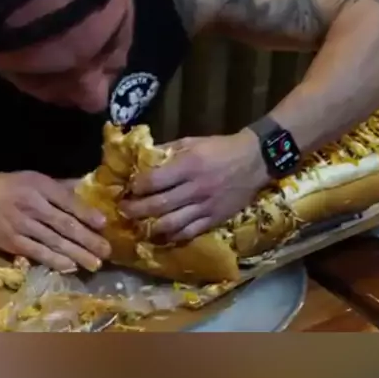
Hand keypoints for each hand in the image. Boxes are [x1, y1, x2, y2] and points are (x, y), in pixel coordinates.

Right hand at [0, 171, 109, 272]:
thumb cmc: (5, 186)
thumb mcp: (32, 177)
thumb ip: (58, 186)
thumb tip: (85, 187)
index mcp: (40, 186)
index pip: (68, 201)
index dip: (87, 213)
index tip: (104, 224)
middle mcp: (33, 205)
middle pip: (65, 225)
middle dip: (88, 239)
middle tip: (107, 251)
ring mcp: (23, 225)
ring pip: (55, 241)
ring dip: (77, 254)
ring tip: (95, 264)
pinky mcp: (12, 242)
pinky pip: (37, 252)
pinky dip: (54, 260)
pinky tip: (69, 266)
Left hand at [121, 130, 267, 241]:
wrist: (255, 161)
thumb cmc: (220, 148)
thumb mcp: (192, 142)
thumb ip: (167, 151)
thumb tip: (141, 158)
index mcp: (189, 165)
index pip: (154, 180)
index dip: (136, 186)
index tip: (128, 188)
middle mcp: (196, 188)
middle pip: (158, 205)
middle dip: (136, 210)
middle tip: (124, 210)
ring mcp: (206, 206)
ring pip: (171, 223)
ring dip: (150, 227)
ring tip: (139, 225)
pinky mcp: (215, 219)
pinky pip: (189, 232)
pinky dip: (172, 235)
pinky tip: (162, 234)